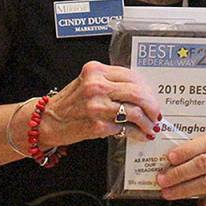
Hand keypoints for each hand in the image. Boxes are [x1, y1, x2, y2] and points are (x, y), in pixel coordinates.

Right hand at [45, 61, 162, 145]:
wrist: (48, 121)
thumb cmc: (70, 102)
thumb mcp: (88, 82)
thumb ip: (112, 82)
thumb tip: (142, 92)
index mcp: (96, 70)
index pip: (132, 76)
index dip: (147, 88)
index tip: (152, 97)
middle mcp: (96, 85)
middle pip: (137, 92)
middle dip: (152, 105)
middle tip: (156, 113)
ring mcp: (96, 106)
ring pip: (135, 111)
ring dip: (147, 122)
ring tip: (151, 127)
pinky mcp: (97, 125)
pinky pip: (125, 128)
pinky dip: (136, 132)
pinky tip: (139, 134)